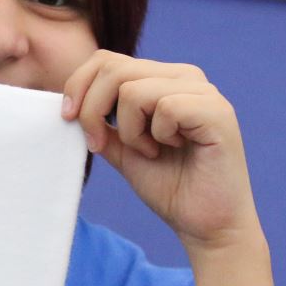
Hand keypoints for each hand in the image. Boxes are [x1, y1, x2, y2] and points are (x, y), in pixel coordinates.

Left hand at [61, 51, 260, 251]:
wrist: (206, 224)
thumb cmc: (170, 186)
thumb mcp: (122, 149)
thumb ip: (101, 122)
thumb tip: (71, 101)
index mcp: (163, 78)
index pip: (107, 60)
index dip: (78, 86)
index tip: (68, 119)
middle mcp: (185, 76)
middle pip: (114, 69)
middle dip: (92, 110)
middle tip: (100, 144)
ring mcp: (203, 91)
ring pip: (133, 89)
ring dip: (129, 130)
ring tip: (150, 151)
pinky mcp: (217, 111)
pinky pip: (165, 108)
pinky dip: (157, 135)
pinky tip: (172, 150)